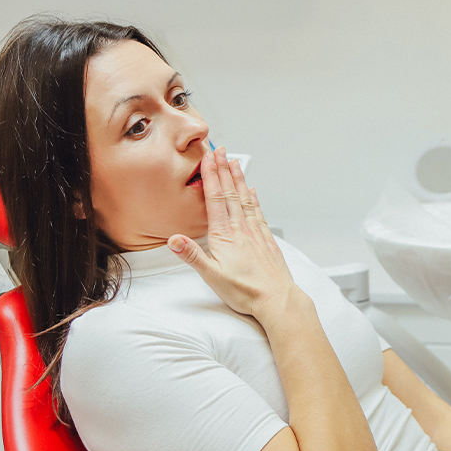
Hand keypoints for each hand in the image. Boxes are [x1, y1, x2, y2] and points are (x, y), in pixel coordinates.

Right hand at [168, 147, 297, 317]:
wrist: (277, 299)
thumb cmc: (246, 291)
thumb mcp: (212, 276)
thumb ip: (192, 255)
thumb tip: (173, 239)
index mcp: (225, 235)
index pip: (215, 198)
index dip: (211, 176)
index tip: (208, 158)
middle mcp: (241, 229)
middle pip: (231, 193)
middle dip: (223, 170)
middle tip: (219, 150)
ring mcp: (256, 233)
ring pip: (246, 199)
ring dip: (239, 179)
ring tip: (235, 163)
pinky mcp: (266, 240)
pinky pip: (258, 212)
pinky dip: (254, 198)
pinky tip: (253, 191)